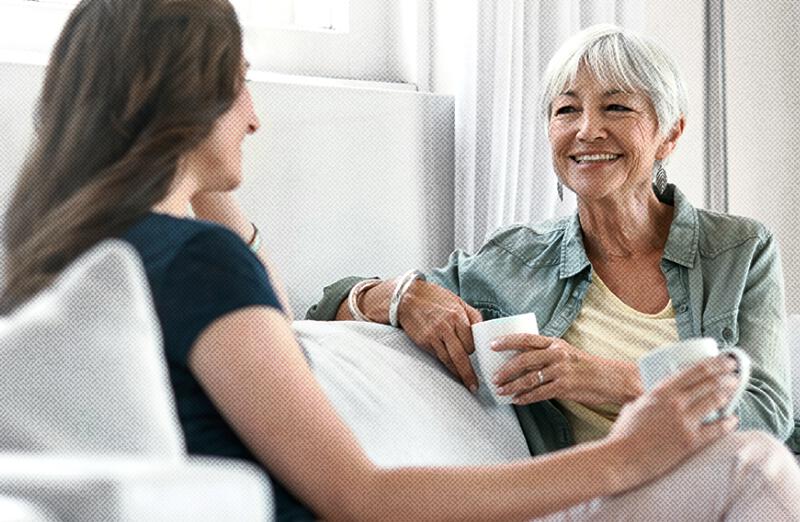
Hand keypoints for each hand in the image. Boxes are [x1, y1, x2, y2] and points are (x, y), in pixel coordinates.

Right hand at [397, 280, 482, 390]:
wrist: (408, 298)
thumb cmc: (435, 298)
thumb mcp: (458, 301)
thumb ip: (473, 315)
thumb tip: (484, 330)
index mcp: (457, 316)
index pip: (471, 340)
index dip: (475, 349)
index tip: (477, 355)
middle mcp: (445, 327)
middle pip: (461, 355)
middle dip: (469, 372)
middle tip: (475, 385)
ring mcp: (433, 336)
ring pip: (449, 360)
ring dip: (458, 374)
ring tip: (466, 384)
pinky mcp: (423, 342)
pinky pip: (438, 357)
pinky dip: (446, 366)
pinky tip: (452, 372)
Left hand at [492, 334, 642, 404]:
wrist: (611, 379)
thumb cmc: (586, 366)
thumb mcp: (566, 352)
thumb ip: (547, 354)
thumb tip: (521, 360)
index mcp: (555, 343)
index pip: (526, 338)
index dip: (507, 341)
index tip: (491, 345)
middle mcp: (557, 354)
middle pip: (524, 359)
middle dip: (505, 369)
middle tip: (493, 377)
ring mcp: (561, 371)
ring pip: (529, 378)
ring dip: (512, 386)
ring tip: (501, 391)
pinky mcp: (565, 387)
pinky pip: (539, 393)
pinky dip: (526, 398)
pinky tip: (517, 401)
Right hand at [606, 355, 739, 488]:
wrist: (623, 458)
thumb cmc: (625, 433)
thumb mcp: (635, 406)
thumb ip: (648, 399)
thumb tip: (652, 398)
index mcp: (661, 391)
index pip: (695, 371)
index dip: (715, 363)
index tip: (724, 360)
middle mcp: (675, 403)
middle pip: (709, 383)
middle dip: (726, 375)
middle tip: (734, 372)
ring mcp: (684, 422)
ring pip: (715, 401)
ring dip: (728, 393)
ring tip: (734, 390)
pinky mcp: (690, 442)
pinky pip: (716, 430)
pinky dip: (727, 423)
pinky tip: (733, 419)